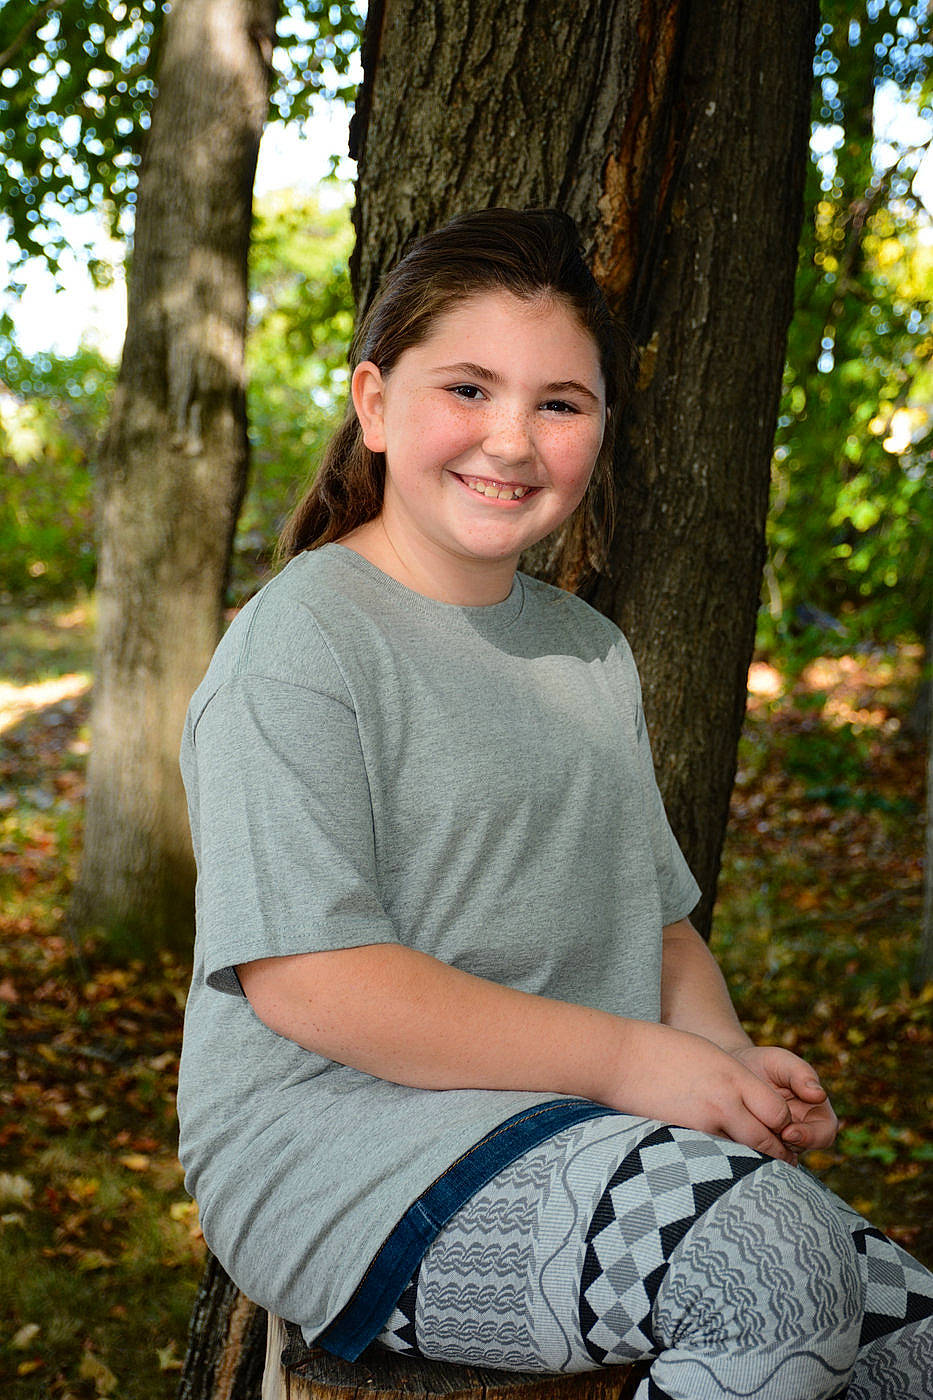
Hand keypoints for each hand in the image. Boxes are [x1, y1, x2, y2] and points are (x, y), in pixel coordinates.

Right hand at [603, 1024, 800, 1163]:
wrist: (619, 1056)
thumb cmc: (664, 1050)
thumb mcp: (710, 1057)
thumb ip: (736, 1082)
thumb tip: (756, 1108)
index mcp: (734, 1076)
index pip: (779, 1114)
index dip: (783, 1126)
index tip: (781, 1132)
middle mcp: (724, 1101)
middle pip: (766, 1142)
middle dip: (777, 1155)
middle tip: (783, 1165)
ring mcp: (701, 1123)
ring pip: (741, 1156)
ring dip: (750, 1164)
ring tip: (757, 1174)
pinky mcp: (681, 1139)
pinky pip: (711, 1158)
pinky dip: (719, 1164)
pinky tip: (720, 1169)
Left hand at [732, 1045, 837, 1153]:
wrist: (732, 1069)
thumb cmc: (763, 1064)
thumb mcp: (781, 1062)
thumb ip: (801, 1074)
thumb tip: (819, 1095)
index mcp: (815, 1112)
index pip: (825, 1134)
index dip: (810, 1137)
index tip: (787, 1132)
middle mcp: (801, 1130)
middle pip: (804, 1150)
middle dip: (788, 1147)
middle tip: (769, 1139)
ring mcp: (780, 1141)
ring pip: (782, 1157)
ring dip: (770, 1151)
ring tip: (752, 1136)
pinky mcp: (760, 1146)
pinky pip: (762, 1157)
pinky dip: (754, 1153)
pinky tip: (742, 1143)